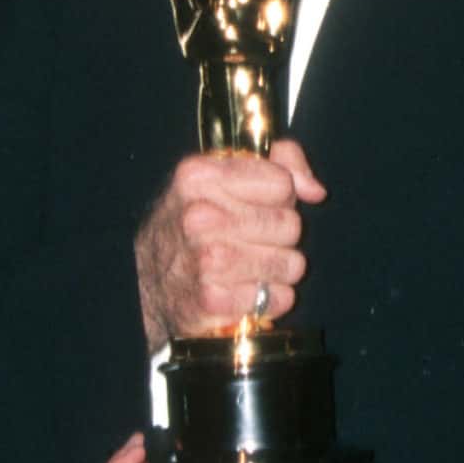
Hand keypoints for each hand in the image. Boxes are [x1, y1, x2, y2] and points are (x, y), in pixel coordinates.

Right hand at [134, 137, 325, 349]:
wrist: (149, 282)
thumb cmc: (191, 226)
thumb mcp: (220, 176)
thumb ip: (278, 162)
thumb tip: (314, 189)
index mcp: (199, 177)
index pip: (281, 183)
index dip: (278, 197)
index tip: (258, 205)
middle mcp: (199, 217)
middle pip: (290, 225)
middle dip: (279, 236)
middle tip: (251, 240)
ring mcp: (206, 260)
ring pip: (291, 263)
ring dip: (278, 269)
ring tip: (251, 267)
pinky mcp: (213, 300)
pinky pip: (279, 297)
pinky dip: (269, 299)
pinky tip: (246, 291)